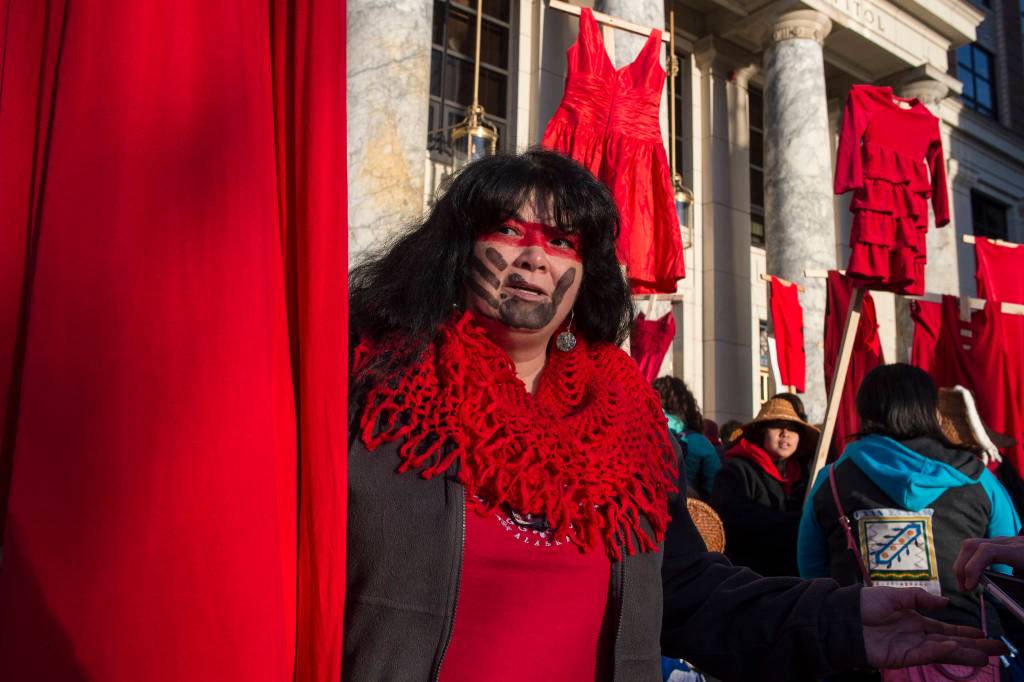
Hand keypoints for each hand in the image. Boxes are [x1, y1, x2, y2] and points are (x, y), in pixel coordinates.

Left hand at [861, 586, 1005, 668]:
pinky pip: (924, 654)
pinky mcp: (900, 657)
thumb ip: (919, 598)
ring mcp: (909, 647)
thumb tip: (945, 601)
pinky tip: (952, 646)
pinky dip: (938, 651)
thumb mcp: (893, 595)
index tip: (983, 634)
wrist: (841, 617)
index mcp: (915, 620)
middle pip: (950, 642)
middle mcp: (915, 635)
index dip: (964, 631)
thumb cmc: (862, 604)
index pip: (945, 628)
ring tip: (984, 657)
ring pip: (942, 651)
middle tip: (996, 650)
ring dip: (963, 653)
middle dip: (973, 646)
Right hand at [955, 536, 1023, 590]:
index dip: (972, 568)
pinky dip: (968, 562)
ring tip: (964, 584)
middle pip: (972, 546)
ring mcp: (1002, 541)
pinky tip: (970, 576)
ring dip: (961, 565)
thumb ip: (1016, 587)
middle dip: (961, 568)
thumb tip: (999, 596)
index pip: (987, 551)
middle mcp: (1008, 542)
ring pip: (970, 545)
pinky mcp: (999, 544)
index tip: (970, 586)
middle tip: (963, 588)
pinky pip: (975, 548)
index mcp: (1019, 551)